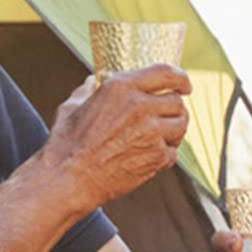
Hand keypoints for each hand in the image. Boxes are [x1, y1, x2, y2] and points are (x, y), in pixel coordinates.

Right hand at [43, 64, 191, 206]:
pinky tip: (152, 154)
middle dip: (175, 107)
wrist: (70, 179)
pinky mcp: (157, 157)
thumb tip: (92, 81)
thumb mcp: (73, 106)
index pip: (166, 73)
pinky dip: (167, 153)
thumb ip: (88, 90)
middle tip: (168, 115)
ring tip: (163, 134)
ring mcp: (152, 133)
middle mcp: (140, 106)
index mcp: (121, 87)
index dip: (180, 78)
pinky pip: (174, 151)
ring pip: (181, 125)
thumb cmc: (67, 143)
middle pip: (177, 101)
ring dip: (175, 129)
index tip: (184, 85)